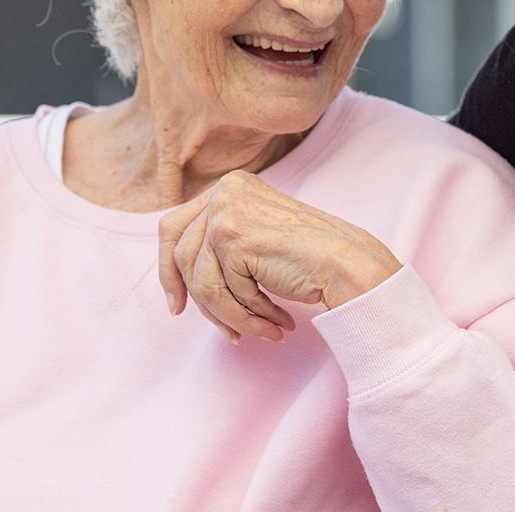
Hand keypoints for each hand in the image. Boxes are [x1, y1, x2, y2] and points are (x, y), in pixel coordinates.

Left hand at [158, 169, 401, 342]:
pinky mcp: (230, 237)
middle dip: (198, 300)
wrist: (346, 263)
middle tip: (223, 330)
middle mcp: (224, 190)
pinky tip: (276, 322)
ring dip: (230, 315)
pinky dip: (246, 316)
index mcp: (231, 185)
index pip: (174, 226)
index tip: (177, 304)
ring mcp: (225, 211)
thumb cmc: (310, 257)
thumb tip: (176, 280)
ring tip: (260, 329)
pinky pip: (220, 293)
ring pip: (200, 282)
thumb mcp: (257, 237)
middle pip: (181, 255)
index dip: (169, 269)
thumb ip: (221, 244)